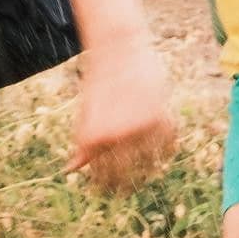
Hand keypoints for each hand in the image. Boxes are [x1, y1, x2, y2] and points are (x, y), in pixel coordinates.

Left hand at [67, 40, 177, 191]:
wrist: (118, 48)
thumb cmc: (98, 82)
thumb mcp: (84, 112)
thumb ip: (81, 143)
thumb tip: (70, 169)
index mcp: (95, 135)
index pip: (101, 174)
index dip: (103, 185)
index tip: (105, 189)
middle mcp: (118, 134)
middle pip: (125, 174)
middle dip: (123, 186)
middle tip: (125, 189)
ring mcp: (142, 126)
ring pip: (149, 163)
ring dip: (147, 171)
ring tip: (144, 173)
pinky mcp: (162, 115)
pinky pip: (168, 144)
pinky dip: (166, 151)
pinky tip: (161, 154)